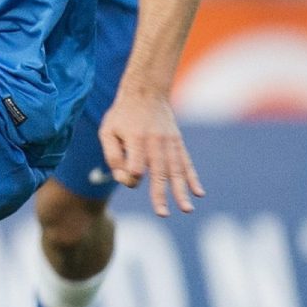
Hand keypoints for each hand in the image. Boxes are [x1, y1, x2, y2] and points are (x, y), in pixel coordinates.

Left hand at [98, 89, 203, 217]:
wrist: (146, 92)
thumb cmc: (122, 116)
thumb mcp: (107, 131)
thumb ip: (112, 155)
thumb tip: (124, 176)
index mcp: (136, 139)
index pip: (136, 166)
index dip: (131, 176)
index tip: (126, 174)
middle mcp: (155, 142)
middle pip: (159, 172)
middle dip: (160, 195)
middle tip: (162, 214)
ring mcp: (169, 143)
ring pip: (176, 171)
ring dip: (181, 191)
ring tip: (186, 209)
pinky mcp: (178, 143)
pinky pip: (186, 163)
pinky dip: (193, 178)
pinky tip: (199, 193)